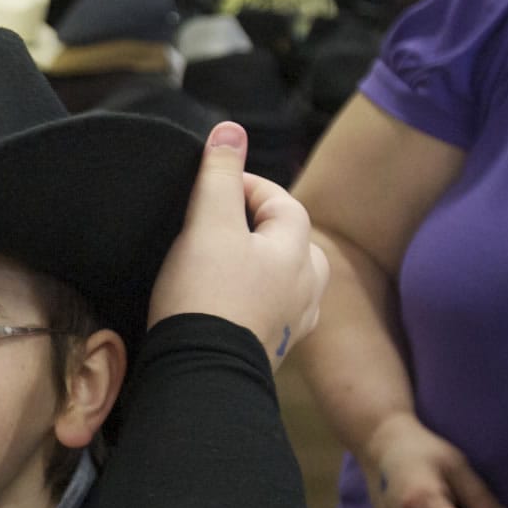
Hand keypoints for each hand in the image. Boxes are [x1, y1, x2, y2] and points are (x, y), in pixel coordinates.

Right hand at [148, 122, 329, 368]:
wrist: (201, 377)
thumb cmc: (205, 297)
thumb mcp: (207, 224)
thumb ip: (219, 176)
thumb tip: (231, 130)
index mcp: (296, 251)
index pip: (281, 201)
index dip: (245, 186)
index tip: (210, 187)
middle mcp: (306, 288)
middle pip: (296, 243)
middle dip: (264, 228)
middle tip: (223, 226)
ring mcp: (294, 325)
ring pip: (290, 282)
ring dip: (265, 269)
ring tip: (230, 266)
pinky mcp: (272, 353)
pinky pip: (274, 316)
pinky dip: (256, 304)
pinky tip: (231, 308)